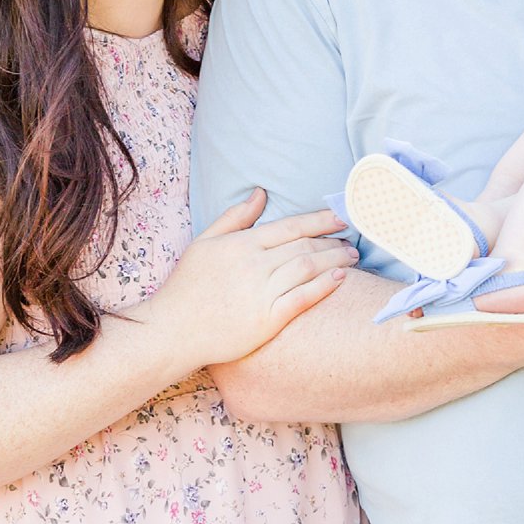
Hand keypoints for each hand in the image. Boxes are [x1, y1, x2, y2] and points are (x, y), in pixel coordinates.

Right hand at [147, 190, 357, 364]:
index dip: (320, 221)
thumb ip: (235, 217)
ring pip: (308, 269)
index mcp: (241, 244)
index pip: (290, 226)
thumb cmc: (186, 286)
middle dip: (332, 241)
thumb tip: (260, 193)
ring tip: (351, 257)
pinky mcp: (267, 320)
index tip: (341, 217)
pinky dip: (325, 286)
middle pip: (304, 247)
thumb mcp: (204, 243)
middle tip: (351, 240)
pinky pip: (303, 298)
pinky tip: (341, 279)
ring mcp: (261, 293)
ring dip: (335, 260)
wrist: (172, 331)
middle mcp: (254, 265)